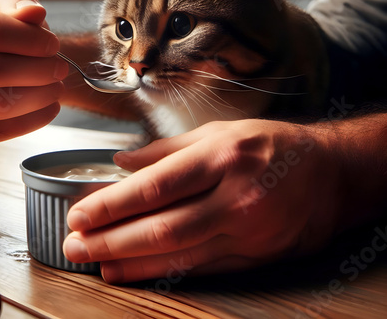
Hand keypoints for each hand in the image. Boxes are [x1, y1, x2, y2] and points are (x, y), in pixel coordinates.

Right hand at [0, 0, 68, 142]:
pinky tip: (51, 106)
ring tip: (57, 86)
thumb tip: (33, 13)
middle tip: (60, 68)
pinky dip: (31, 122)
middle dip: (35, 70)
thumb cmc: (0, 24)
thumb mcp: (6, 1)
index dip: (28, 40)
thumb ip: (19, 0)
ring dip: (36, 96)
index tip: (53, 44)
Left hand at [63, 119, 341, 282]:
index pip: (156, 186)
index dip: (113, 204)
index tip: (80, 213)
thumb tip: (122, 163)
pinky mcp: (255, 256)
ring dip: (130, 262)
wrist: (328, 172)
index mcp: (222, 156)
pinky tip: (135, 272)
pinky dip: (164, 273)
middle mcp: (235, 196)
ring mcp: (248, 231)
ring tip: (95, 261)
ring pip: (179, 255)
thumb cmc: (269, 144)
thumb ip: (166, 150)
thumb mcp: (218, 132)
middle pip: (162, 227)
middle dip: (111, 239)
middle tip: (75, 244)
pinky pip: (202, 269)